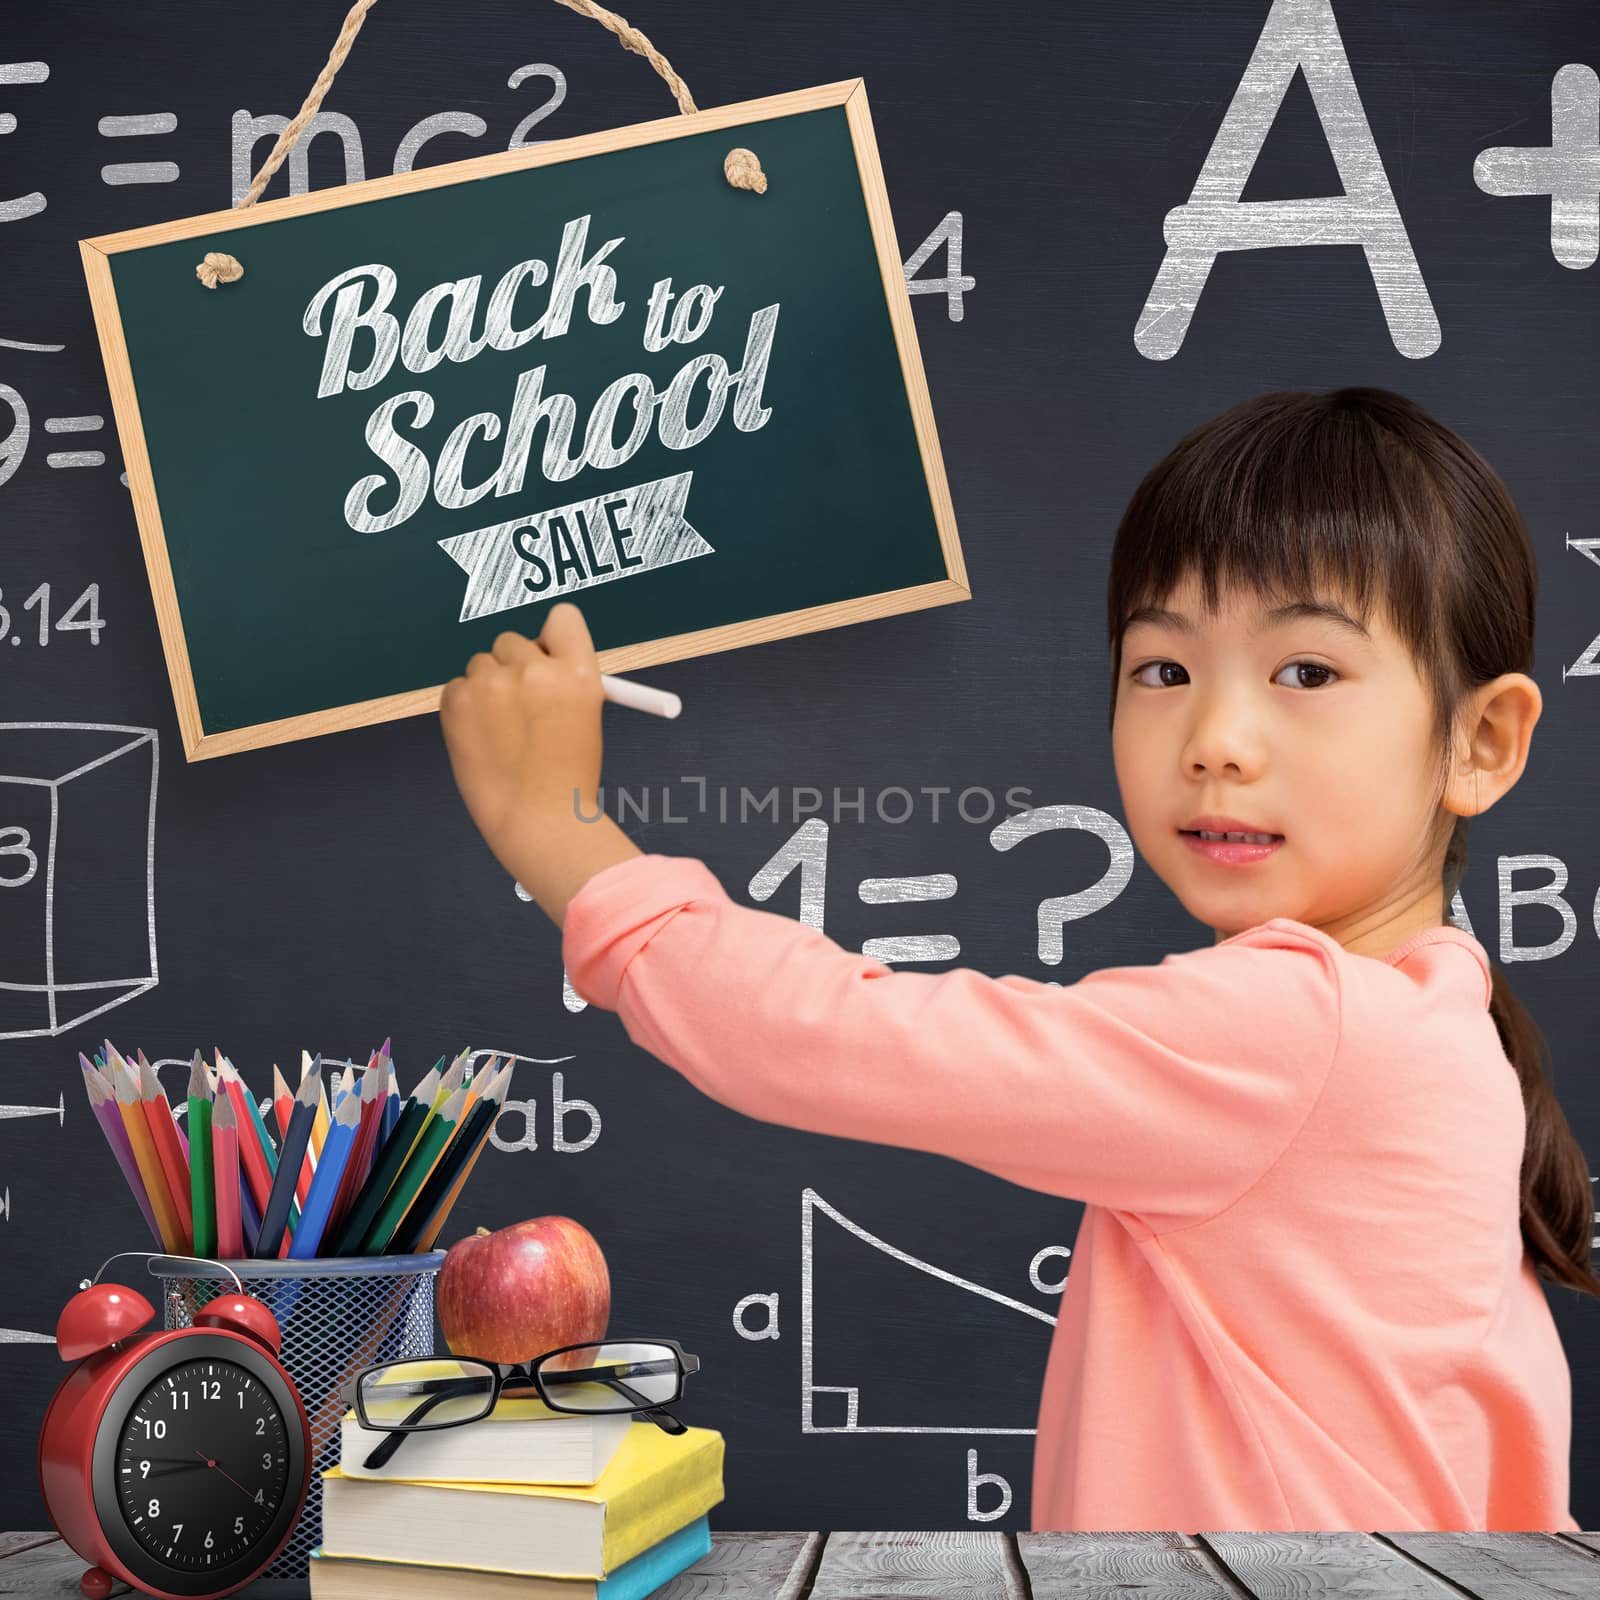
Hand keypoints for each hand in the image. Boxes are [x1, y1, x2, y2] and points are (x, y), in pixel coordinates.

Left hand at [439, 602, 642, 926]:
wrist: (537, 820)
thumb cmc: (567, 778)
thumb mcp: (585, 719)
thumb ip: (561, 682)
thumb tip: (537, 659)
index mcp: (579, 673)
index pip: (563, 618)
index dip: (553, 637)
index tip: (547, 657)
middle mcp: (537, 669)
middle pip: (514, 640)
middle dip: (515, 666)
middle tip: (521, 707)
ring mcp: (494, 683)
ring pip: (482, 663)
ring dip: (488, 687)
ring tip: (503, 733)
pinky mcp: (458, 699)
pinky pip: (457, 687)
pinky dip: (465, 708)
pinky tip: (483, 740)